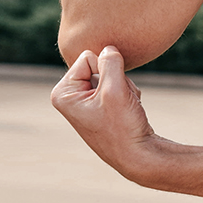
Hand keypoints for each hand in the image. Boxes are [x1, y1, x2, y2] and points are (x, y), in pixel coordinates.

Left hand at [51, 46, 154, 178]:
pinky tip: (126, 110)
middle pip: (99, 63)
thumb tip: (108, 48)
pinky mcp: (100, 104)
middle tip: (118, 101)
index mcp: (63, 93)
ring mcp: (85, 100)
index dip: (105, 71)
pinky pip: (117, 82)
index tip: (109, 95)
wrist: (138, 154)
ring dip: (123, 85)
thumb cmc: (122, 126)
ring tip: (123, 107)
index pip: (88, 57)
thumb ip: (110, 61)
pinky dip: (126, 92)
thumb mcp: (114, 89)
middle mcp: (70, 96)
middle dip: (115, 77)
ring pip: (111, 72)